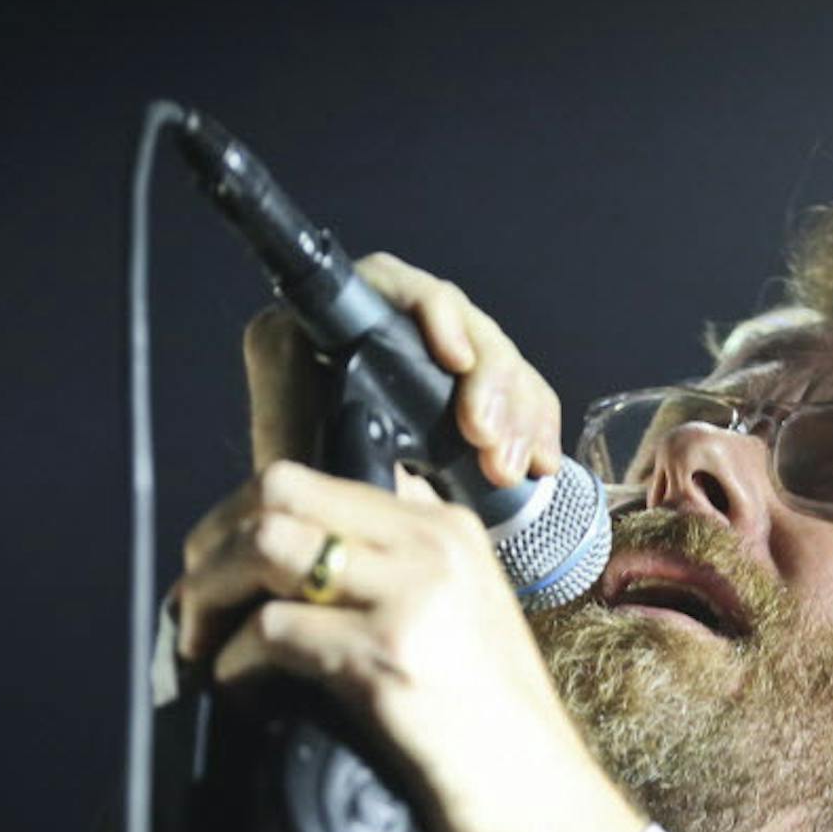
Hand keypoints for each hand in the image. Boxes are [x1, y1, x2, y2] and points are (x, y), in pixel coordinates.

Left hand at [175, 257, 644, 831]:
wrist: (550, 818)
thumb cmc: (495, 742)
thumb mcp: (458, 630)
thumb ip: (393, 584)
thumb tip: (286, 576)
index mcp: (449, 528)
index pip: (313, 476)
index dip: (242, 516)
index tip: (218, 569)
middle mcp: (434, 545)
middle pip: (278, 490)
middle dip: (212, 546)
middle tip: (193, 606)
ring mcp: (415, 598)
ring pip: (265, 546)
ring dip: (209, 598)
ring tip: (202, 647)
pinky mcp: (390, 660)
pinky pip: (273, 631)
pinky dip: (235, 663)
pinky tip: (242, 692)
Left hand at [241, 251, 564, 487]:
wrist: (345, 547)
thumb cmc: (304, 497)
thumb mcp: (293, 457)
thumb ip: (299, 425)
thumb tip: (338, 400)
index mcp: (326, 330)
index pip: (387, 285)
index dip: (432, 311)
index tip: (456, 359)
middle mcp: (384, 331)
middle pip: (458, 321)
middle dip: (489, 380)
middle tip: (489, 438)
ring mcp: (435, 359)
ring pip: (498, 356)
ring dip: (516, 412)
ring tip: (510, 468)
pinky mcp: (473, 392)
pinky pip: (523, 390)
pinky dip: (537, 427)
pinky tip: (539, 463)